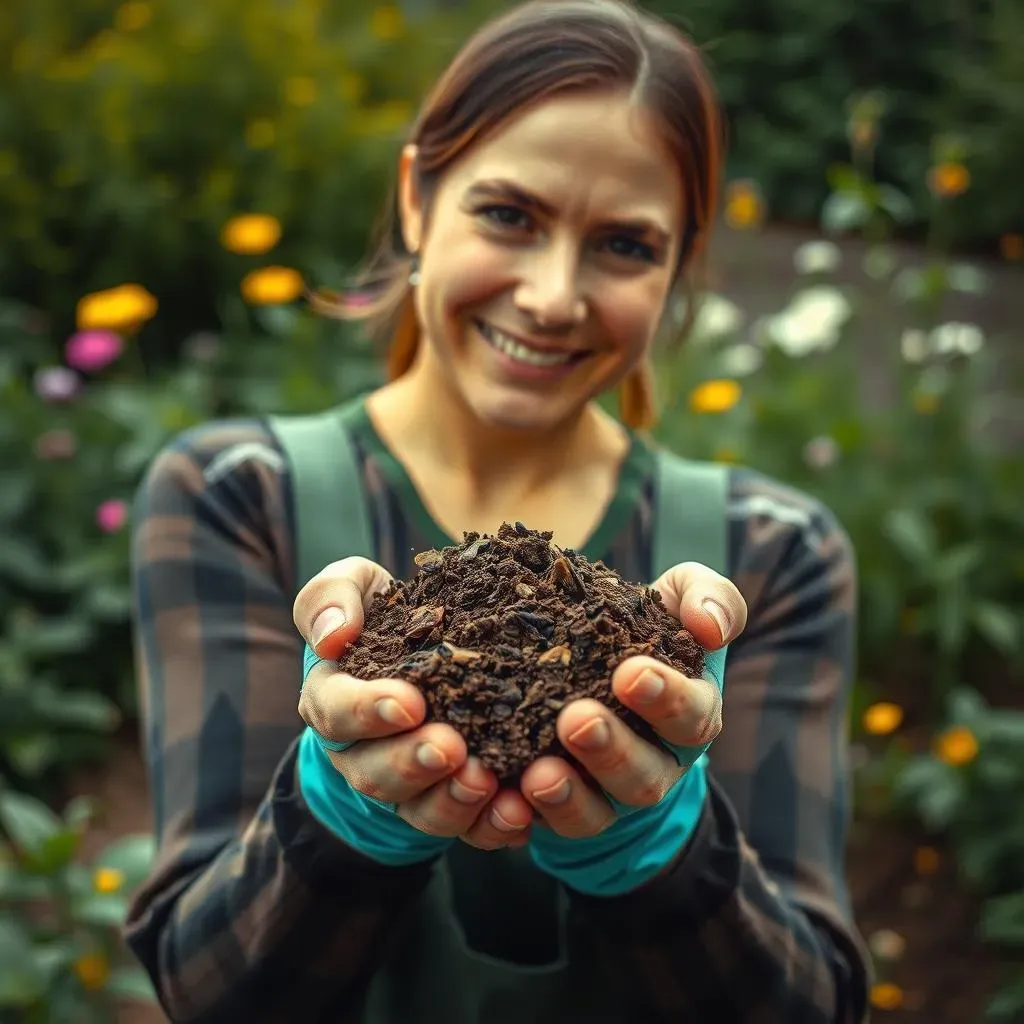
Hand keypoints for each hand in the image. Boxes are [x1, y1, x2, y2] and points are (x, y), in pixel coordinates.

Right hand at [294, 557, 533, 849]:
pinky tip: (518, 813)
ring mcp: (406, 784)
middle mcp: (362, 750)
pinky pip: (466, 827)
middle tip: (449, 748)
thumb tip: (334, 635)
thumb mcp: (356, 586)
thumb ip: (334, 596)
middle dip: (412, 763)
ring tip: (484, 781)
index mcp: (334, 696)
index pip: (334, 710)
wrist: (433, 645)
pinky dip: (491, 826)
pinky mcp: (449, 802)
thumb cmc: (389, 612)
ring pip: (418, 809)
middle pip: (373, 771)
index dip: (367, 711)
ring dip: (450, 800)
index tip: (409, 702)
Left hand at [521, 561, 746, 837]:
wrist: (585, 655)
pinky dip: (519, 821)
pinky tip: (502, 801)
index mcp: (689, 714)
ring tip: (540, 774)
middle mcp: (654, 763)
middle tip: (577, 720)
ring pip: (596, 813)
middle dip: (611, 751)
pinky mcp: (558, 808)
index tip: (631, 673)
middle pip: (644, 777)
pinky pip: (542, 826)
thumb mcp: (676, 598)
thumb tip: (711, 626)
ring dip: (568, 798)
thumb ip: (707, 597)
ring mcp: (605, 793)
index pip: (692, 716)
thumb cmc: (639, 623)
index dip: (668, 699)